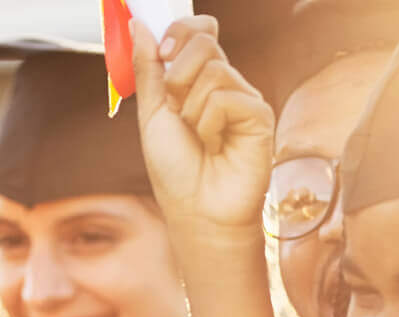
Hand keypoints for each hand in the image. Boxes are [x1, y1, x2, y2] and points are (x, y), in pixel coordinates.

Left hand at [132, 16, 276, 243]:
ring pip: (213, 70)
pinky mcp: (260, 115)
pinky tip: (216, 146)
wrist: (196, 211)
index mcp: (197, 80)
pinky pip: (227, 97)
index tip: (164, 50)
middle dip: (178, 75)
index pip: (199, 30)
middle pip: (204, 41)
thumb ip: (148, 69)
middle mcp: (224, 83)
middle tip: (177, 111)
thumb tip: (138, 24)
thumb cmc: (175, 170)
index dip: (182, 30)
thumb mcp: (153, 114)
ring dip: (191, 109)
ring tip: (199, 138)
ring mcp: (244, 97)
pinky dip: (210, 124)